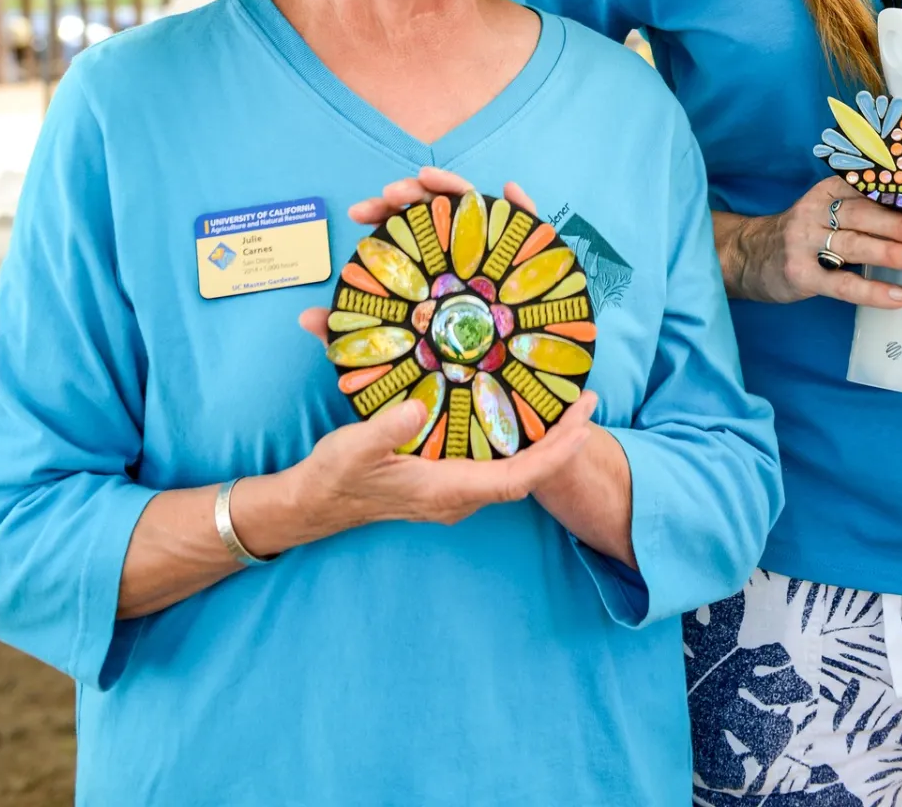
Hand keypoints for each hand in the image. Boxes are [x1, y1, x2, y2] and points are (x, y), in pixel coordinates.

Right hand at [274, 388, 597, 544]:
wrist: (315, 503)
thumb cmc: (335, 477)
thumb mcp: (354, 448)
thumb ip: (386, 429)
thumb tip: (417, 408)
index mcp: (447, 491)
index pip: (517, 478)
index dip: (555, 454)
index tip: (582, 425)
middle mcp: (459, 496)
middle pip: (526, 472)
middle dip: (561, 440)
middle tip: (586, 398)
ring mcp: (454, 491)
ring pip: (513, 469)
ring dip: (543, 439)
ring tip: (565, 400)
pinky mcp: (446, 480)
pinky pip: (495, 463)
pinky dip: (517, 438)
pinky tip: (520, 410)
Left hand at [299, 164, 537, 350]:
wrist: (486, 405)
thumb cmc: (436, 371)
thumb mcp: (384, 353)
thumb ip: (347, 332)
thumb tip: (304, 315)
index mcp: (425, 267)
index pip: (403, 228)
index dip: (381, 212)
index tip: (357, 213)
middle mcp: (457, 256)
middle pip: (436, 211)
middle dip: (410, 192)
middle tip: (387, 196)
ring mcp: (492, 257)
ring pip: (475, 210)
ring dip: (449, 186)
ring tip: (426, 180)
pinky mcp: (525, 265)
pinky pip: (528, 231)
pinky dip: (520, 204)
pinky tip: (509, 188)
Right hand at [718, 174, 901, 307]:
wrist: (747, 257)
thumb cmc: (801, 234)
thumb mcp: (824, 211)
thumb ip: (861, 209)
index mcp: (826, 192)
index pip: (865, 188)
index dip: (899, 194)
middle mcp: (814, 212)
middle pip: (861, 214)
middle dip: (900, 224)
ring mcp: (804, 243)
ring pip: (853, 245)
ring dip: (889, 251)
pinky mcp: (800, 274)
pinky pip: (841, 283)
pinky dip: (872, 290)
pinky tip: (898, 296)